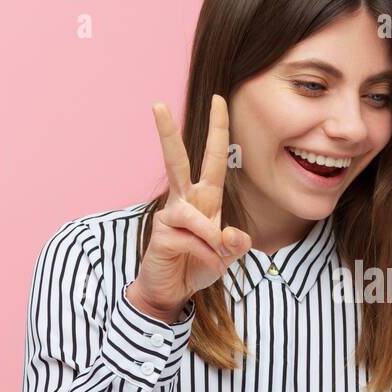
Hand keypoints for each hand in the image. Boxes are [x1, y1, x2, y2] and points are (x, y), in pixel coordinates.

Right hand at [126, 94, 252, 321]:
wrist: (171, 291)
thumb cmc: (197, 265)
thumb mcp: (226, 255)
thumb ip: (234, 244)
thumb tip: (231, 236)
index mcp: (205, 198)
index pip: (213, 158)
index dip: (217, 129)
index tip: (219, 99)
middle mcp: (185, 200)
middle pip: (176, 161)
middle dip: (168, 133)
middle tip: (156, 104)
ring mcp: (170, 216)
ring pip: (193, 215)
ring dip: (211, 239)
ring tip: (215, 255)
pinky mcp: (161, 235)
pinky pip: (193, 242)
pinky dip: (205, 256)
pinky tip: (202, 265)